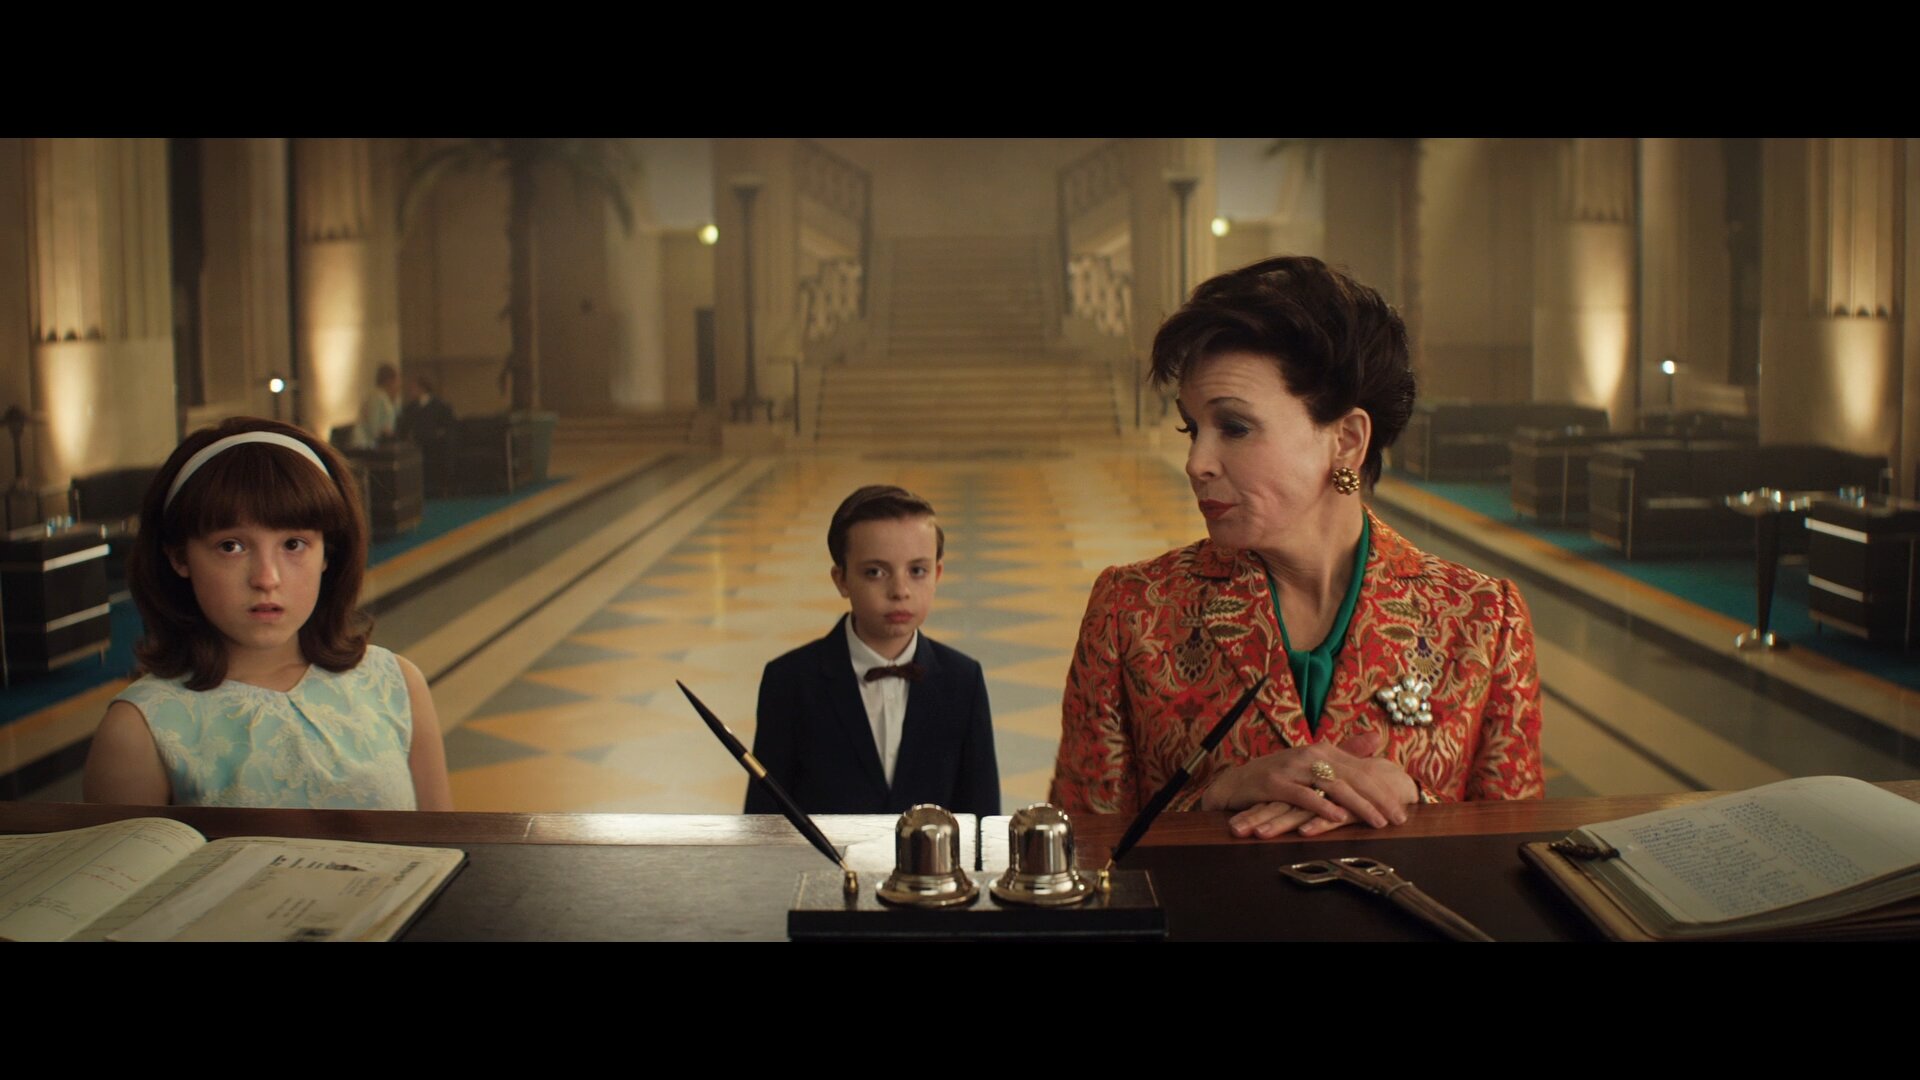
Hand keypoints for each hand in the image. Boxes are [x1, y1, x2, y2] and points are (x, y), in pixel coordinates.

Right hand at [1199, 729, 1418, 837]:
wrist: (1236, 782)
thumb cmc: (1278, 776)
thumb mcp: (1313, 762)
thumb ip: (1344, 751)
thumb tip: (1375, 738)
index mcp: (1323, 750)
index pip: (1361, 770)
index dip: (1383, 789)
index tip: (1402, 809)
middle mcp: (1310, 755)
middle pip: (1353, 777)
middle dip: (1379, 799)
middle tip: (1399, 818)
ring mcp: (1292, 769)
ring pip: (1333, 786)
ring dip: (1359, 805)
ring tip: (1378, 822)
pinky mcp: (1275, 784)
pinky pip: (1303, 796)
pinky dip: (1322, 807)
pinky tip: (1338, 818)